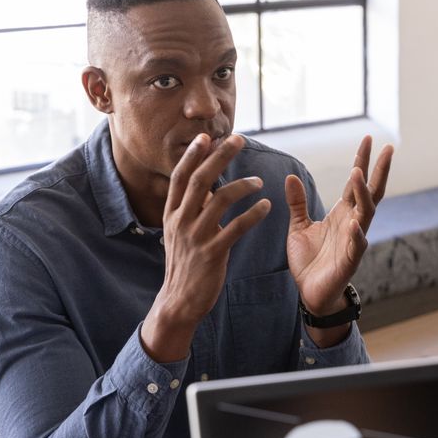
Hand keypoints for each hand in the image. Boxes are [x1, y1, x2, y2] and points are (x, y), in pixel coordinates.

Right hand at [141, 134, 271, 361]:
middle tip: (238, 139)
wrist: (179, 301)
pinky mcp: (212, 254)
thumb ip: (192, 209)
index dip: (193, 155)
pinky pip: (236, 228)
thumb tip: (206, 185)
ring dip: (242, 185)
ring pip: (220, 200)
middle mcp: (180, 222)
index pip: (181, 176)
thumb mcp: (180, 233)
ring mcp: (195, 238)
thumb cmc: (185, 263)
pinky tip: (266, 206)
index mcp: (172, 214)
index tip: (206, 136)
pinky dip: (253, 214)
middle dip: (219, 157)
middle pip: (200, 180)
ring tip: (259, 181)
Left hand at [286, 136, 393, 339]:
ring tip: (358, 174)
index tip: (368, 138)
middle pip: (371, 192)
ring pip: (366, 213)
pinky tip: (355, 223)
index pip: (356, 182)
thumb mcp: (298, 226)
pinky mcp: (349, 261)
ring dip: (363, 194)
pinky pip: (357, 245)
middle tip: (387, 148)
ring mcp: (354, 241)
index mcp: (343, 213)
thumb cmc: (309, 260)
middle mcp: (353, 223)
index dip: (362, 160)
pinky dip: (357, 234)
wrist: (310, 292)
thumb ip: (297, 203)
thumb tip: (290, 176)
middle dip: (379, 170)